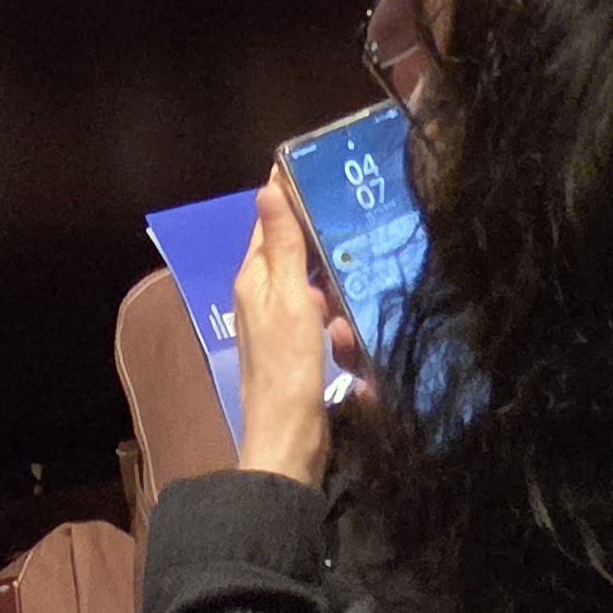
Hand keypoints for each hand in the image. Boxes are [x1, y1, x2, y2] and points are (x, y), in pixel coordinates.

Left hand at [229, 177, 352, 485]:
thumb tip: (267, 185)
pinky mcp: (298, 350)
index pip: (269, 222)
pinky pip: (323, 321)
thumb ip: (283, 244)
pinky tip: (351, 337)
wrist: (289, 441)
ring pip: (315, 288)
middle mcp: (261, 296)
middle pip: (296, 254)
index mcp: (253, 277)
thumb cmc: (290, 367)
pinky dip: (339, 325)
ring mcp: (279, 325)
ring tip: (352, 304)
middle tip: (358, 234)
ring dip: (337, 294)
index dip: (290, 195)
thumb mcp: (291, 298)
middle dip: (325, 248)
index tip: (323, 171)